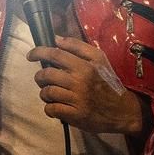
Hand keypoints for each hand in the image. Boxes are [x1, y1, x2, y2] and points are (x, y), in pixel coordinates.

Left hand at [27, 36, 143, 135]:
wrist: (124, 111)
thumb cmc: (108, 83)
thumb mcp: (99, 60)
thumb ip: (78, 47)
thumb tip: (56, 39)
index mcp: (85, 66)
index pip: (55, 55)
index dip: (39, 52)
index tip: (30, 55)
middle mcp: (80, 82)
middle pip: (47, 74)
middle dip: (40, 77)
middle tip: (43, 80)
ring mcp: (77, 99)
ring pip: (47, 92)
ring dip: (44, 93)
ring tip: (51, 94)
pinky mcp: (75, 115)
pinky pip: (52, 109)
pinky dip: (50, 108)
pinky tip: (56, 107)